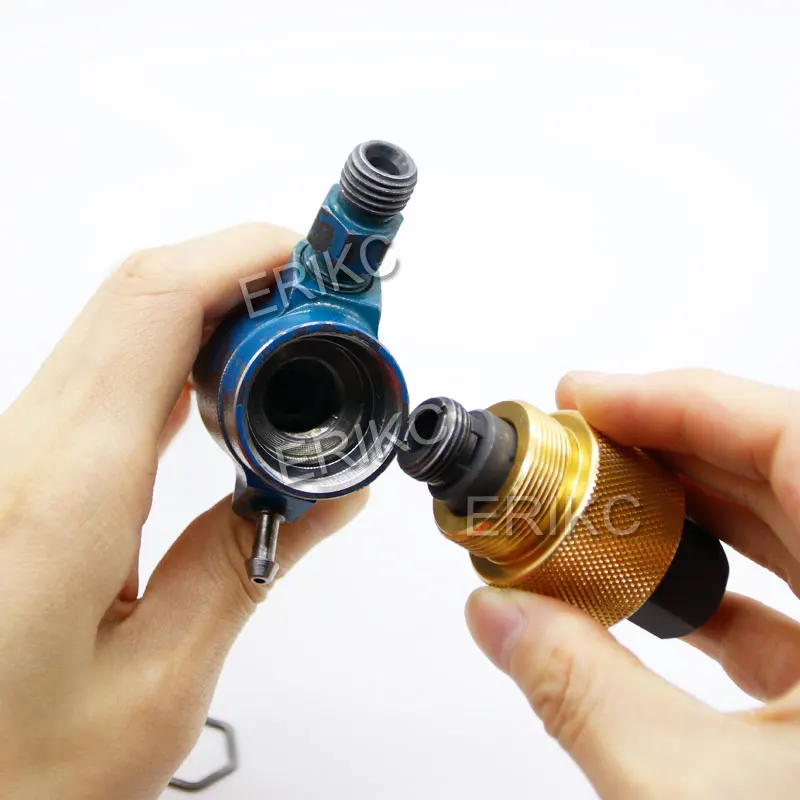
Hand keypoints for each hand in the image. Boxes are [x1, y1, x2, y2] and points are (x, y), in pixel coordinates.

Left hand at [0, 224, 365, 799]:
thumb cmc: (9, 776)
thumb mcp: (158, 686)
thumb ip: (244, 567)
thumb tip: (326, 493)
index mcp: (63, 494)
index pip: (157, 307)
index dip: (247, 258)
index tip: (324, 266)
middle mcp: (23, 452)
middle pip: (139, 297)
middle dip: (247, 275)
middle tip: (331, 304)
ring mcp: (13, 455)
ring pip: (121, 327)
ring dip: (217, 312)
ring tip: (298, 339)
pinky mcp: (20, 471)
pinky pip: (106, 375)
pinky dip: (180, 355)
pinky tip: (228, 382)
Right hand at [466, 369, 799, 798]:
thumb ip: (583, 695)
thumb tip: (496, 617)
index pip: (790, 435)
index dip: (678, 400)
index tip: (588, 397)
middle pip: (784, 472)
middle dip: (666, 453)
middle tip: (576, 451)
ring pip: (794, 530)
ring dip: (691, 518)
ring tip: (602, 514)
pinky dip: (727, 591)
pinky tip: (660, 603)